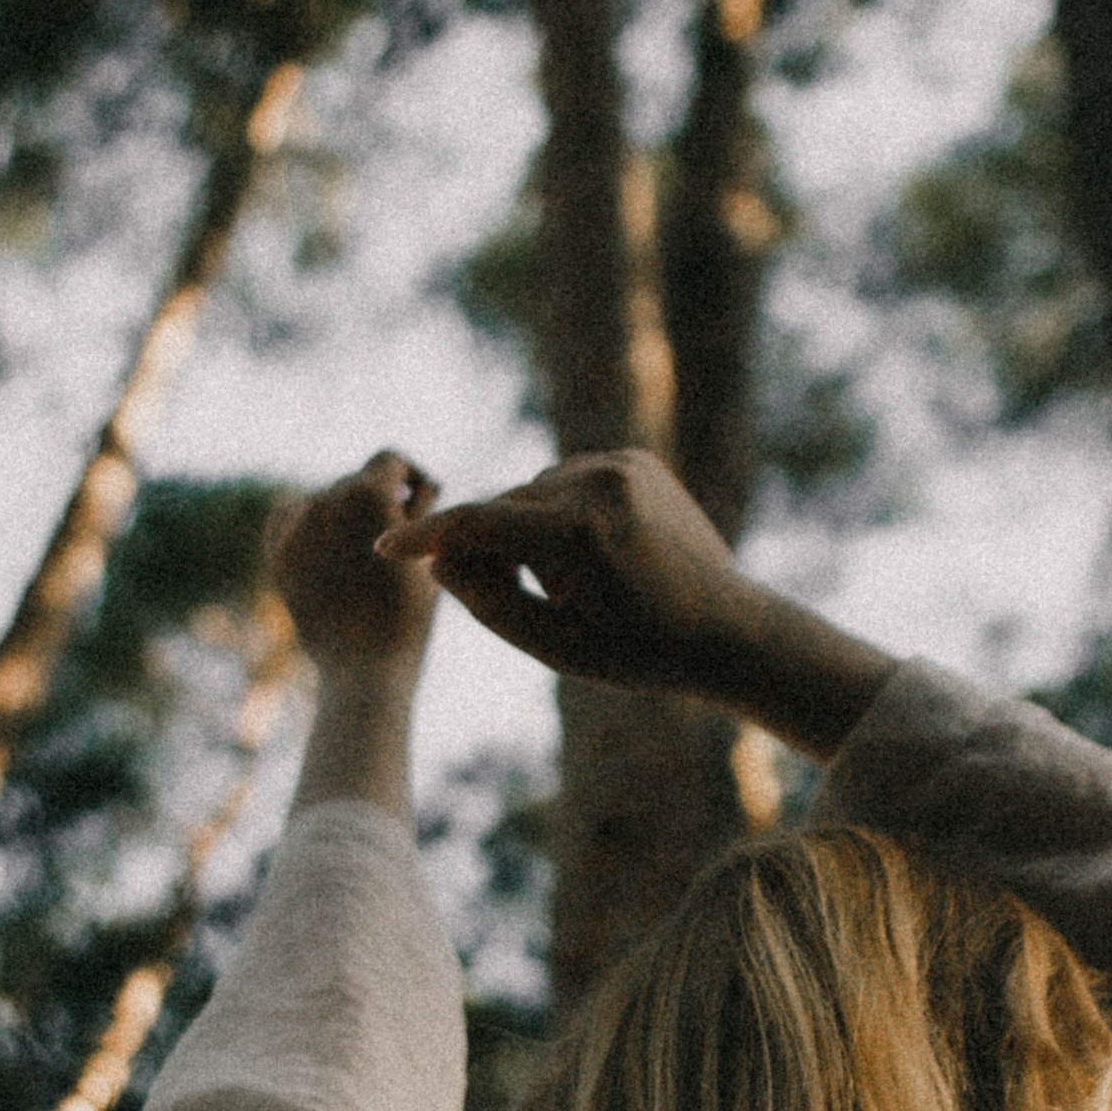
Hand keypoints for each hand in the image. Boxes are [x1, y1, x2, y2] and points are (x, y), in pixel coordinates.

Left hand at [266, 450, 440, 671]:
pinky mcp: (278, 553)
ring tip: (365, 548)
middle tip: (398, 535)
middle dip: (380, 500)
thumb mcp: (428, 551)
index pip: (390, 459)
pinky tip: (331, 545)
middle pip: (357, 480)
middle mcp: (326, 498)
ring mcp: (296, 526)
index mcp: (368, 491)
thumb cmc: (410, 613)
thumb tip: (416, 483)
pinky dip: (309, 522)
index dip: (411, 475)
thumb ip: (419, 507)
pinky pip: (291, 517)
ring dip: (346, 513)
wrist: (364, 667)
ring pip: (325, 498)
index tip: (420, 498)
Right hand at [379, 450, 755, 696]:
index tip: (384, 547)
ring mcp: (621, 464)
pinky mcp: (634, 458)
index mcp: (577, 533)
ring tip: (578, 583)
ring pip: (532, 494)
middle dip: (498, 551)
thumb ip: (489, 603)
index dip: (425, 538)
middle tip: (535, 601)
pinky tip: (596, 554)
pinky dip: (563, 514)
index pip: (477, 524)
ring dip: (533, 533)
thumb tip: (439, 562)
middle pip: (504, 509)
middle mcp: (598, 483)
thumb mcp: (555, 646)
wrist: (727, 629)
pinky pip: (566, 482)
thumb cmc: (638, 652)